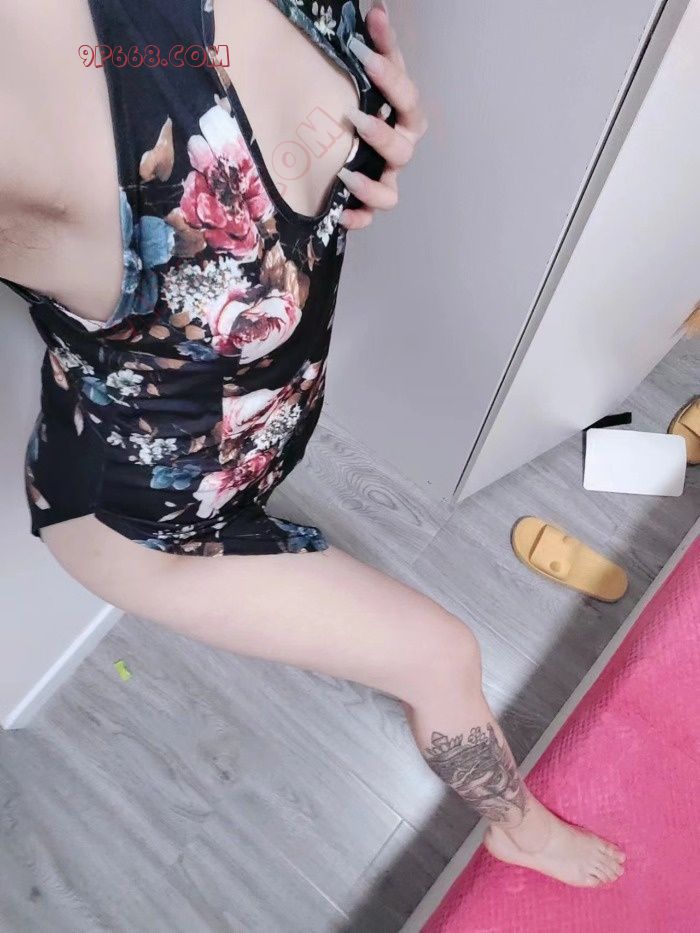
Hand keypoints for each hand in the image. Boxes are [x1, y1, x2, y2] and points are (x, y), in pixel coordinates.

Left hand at [339, 2, 427, 229]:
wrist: (327, 141)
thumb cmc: (348, 101)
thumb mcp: (357, 76)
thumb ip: (370, 47)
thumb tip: (375, 9)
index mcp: (402, 116)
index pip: (407, 97)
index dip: (391, 75)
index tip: (364, 50)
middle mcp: (398, 150)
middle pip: (404, 146)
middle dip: (381, 133)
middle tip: (354, 117)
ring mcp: (384, 179)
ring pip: (390, 191)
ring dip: (371, 183)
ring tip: (345, 172)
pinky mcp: (366, 204)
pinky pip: (368, 218)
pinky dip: (357, 217)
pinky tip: (339, 210)